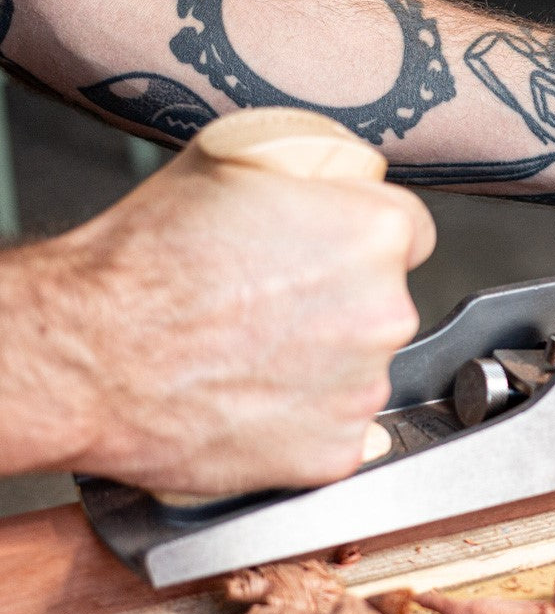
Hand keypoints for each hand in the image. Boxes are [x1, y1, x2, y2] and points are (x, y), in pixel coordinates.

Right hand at [38, 144, 433, 492]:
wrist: (87, 356)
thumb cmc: (143, 263)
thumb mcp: (232, 162)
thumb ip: (313, 173)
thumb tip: (345, 180)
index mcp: (373, 235)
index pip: (408, 232)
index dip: (363, 240)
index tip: (332, 255)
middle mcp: (385, 314)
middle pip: (385, 304)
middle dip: (342, 305)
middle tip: (271, 307)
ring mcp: (363, 390)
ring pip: (362, 370)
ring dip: (323, 366)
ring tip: (250, 355)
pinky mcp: (335, 451)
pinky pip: (337, 430)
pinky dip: (305, 423)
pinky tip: (255, 400)